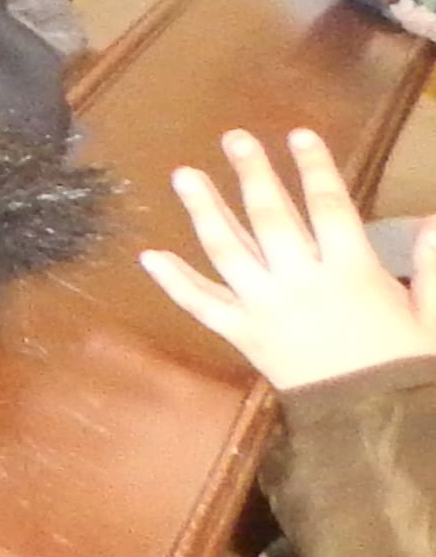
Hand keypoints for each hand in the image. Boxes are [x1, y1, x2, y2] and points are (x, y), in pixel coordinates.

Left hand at [146, 129, 435, 389]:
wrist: (372, 422)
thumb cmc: (406, 365)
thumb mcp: (433, 316)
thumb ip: (432, 265)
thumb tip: (433, 219)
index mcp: (351, 271)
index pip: (330, 205)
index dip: (315, 167)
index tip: (299, 134)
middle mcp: (301, 282)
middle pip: (271, 216)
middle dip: (253, 173)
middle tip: (233, 138)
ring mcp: (265, 307)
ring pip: (227, 250)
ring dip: (203, 210)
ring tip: (184, 174)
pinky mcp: (242, 335)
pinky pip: (202, 305)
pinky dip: (174, 281)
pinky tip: (149, 256)